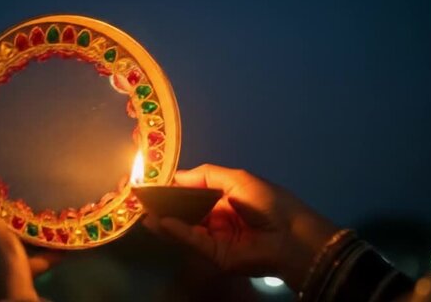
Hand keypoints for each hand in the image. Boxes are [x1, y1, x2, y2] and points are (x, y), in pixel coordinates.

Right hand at [144, 164, 337, 290]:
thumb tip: (175, 176)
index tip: (150, 182)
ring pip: (185, 227)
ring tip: (143, 210)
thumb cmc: (267, 201)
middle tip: (139, 197)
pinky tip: (160, 223)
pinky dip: (176, 232)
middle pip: (184, 211)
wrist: (292, 235)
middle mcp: (216, 217)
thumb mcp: (236, 179)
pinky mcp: (215, 255)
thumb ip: (205, 176)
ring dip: (164, 219)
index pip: (191, 192)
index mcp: (223, 197)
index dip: (172, 188)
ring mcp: (215, 237)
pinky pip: (193, 241)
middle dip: (163, 205)